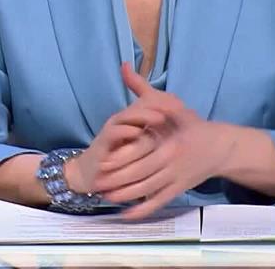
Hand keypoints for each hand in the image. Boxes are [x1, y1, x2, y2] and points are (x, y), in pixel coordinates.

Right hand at [63, 68, 170, 193]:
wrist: (91, 173)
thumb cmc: (119, 159)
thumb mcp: (141, 148)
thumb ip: (155, 138)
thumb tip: (177, 133)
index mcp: (133, 120)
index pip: (149, 103)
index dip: (166, 102)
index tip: (183, 106)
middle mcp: (123, 121)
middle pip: (141, 106)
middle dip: (158, 105)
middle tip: (176, 107)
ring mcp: (112, 129)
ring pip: (129, 116)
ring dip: (145, 116)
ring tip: (161, 117)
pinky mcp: (102, 141)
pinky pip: (114, 132)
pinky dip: (126, 131)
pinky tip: (138, 133)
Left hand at [94, 64, 234, 219]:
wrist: (221, 147)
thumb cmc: (193, 125)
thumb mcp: (170, 104)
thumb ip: (143, 88)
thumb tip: (124, 67)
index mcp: (170, 142)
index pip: (141, 154)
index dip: (120, 161)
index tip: (101, 163)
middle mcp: (172, 161)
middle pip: (141, 175)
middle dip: (117, 181)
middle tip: (96, 184)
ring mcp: (176, 178)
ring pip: (147, 190)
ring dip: (125, 196)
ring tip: (105, 197)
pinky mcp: (179, 189)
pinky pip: (159, 202)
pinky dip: (142, 210)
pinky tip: (126, 215)